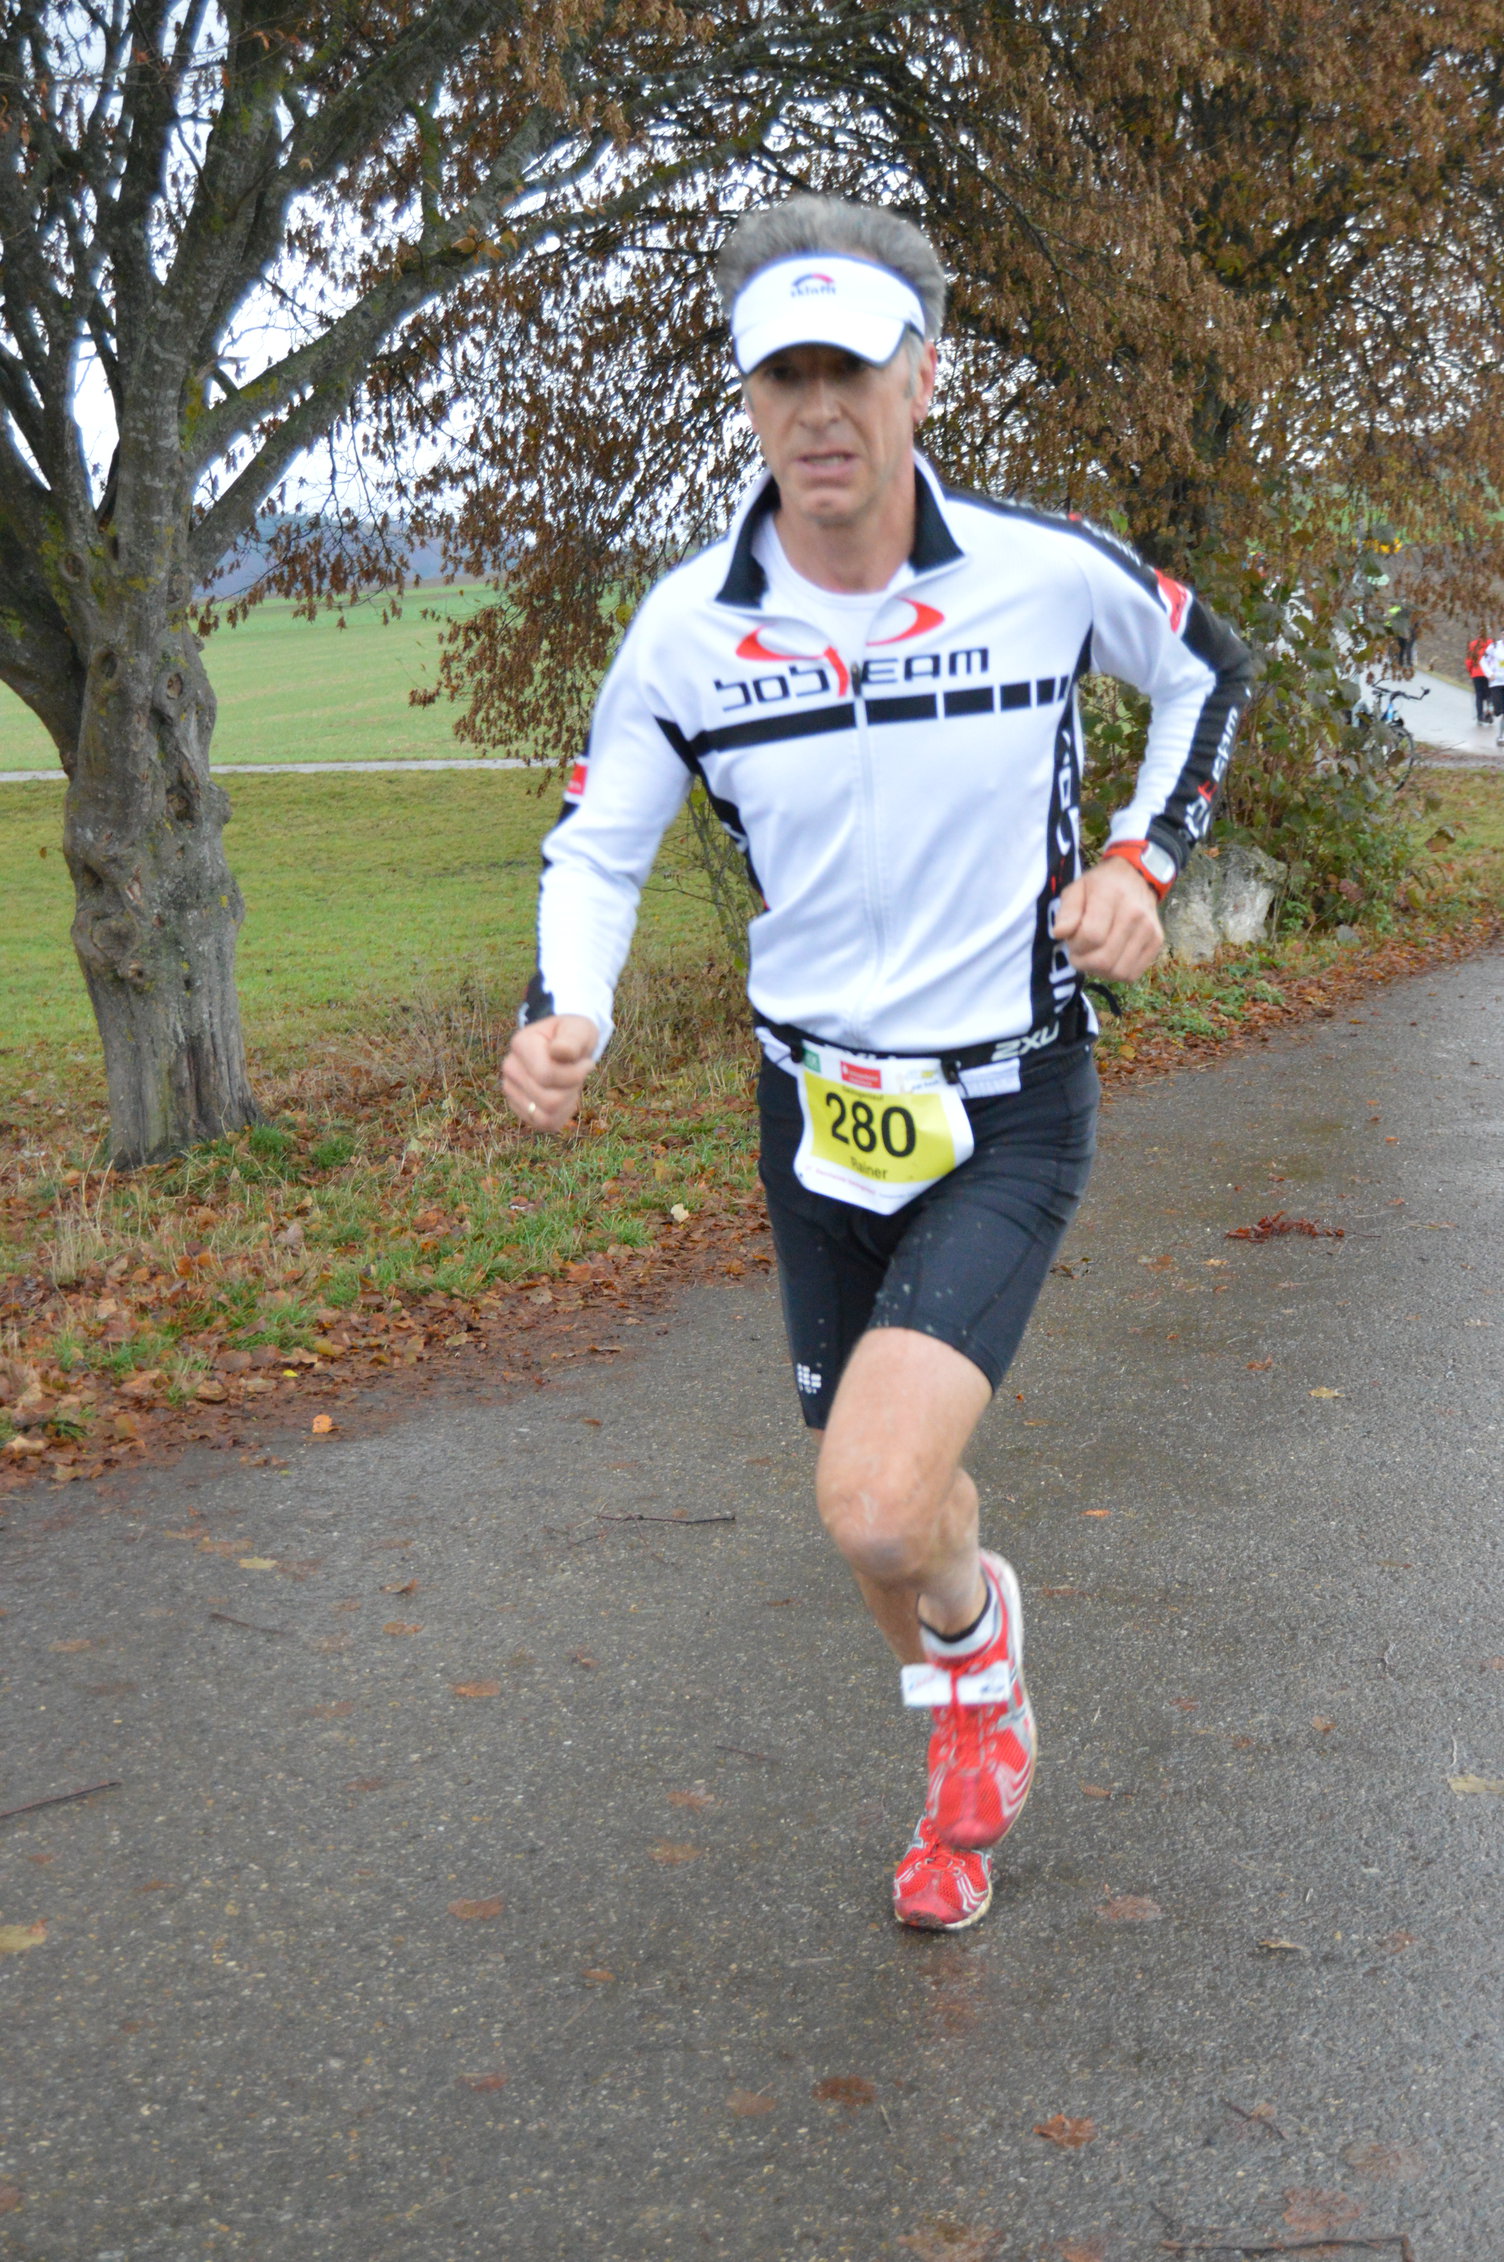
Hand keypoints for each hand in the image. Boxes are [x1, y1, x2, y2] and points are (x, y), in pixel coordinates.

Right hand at [502, 1014, 598, 1131]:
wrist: (565, 1044)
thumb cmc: (573, 1035)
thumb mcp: (579, 1030)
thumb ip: (572, 1039)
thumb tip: (558, 1051)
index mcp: (521, 1044)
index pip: (547, 1076)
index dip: (576, 1074)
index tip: (587, 1063)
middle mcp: (510, 1067)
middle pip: (549, 1100)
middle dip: (572, 1089)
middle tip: (578, 1074)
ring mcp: (511, 1089)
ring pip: (546, 1116)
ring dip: (567, 1103)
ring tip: (570, 1085)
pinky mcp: (518, 1106)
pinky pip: (544, 1124)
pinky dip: (561, 1114)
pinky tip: (565, 1097)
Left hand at [1054, 858, 1164, 981]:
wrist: (1136, 877)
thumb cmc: (1100, 886)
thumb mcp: (1076, 889)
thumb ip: (1067, 912)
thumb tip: (1060, 933)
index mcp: (1110, 895)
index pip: (1091, 936)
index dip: (1075, 945)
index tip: (1071, 939)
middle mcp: (1135, 913)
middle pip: (1104, 959)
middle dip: (1084, 962)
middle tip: (1079, 952)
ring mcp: (1149, 929)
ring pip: (1118, 972)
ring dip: (1099, 970)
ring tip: (1094, 954)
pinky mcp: (1157, 942)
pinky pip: (1132, 974)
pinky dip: (1116, 972)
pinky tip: (1109, 958)